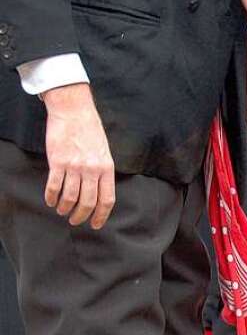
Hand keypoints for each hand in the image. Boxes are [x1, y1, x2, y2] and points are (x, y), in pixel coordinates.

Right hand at [42, 83, 115, 229]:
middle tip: (75, 220)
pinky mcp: (58, 162)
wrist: (74, 110)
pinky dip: (51, 197)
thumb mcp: (104, 151)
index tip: (95, 224)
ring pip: (70, 197)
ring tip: (61, 211)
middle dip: (81, 216)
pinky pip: (54, 186)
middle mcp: (92, 169)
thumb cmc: (90, 130)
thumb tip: (100, 191)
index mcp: (106, 168)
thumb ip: (103, 171)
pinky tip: (50, 201)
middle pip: (88, 202)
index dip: (101, 215)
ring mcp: (74, 166)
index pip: (107, 199)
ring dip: (64, 208)